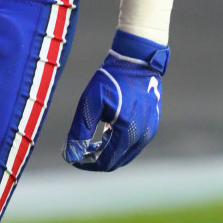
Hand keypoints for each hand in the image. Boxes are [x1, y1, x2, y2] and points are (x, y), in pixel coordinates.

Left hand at [63, 30, 169, 171]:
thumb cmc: (111, 78)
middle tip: (80, 148)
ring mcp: (149, 130)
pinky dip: (119, 142)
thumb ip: (80, 131)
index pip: (106, 163)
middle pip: (116, 161)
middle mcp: (142, 136)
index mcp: (127, 133)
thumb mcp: (90, 102)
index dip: (87, 164)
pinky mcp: (152, 123)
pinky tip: (107, 128)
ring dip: (108, 151)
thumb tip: (70, 156)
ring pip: (125, 153)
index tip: (73, 156)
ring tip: (92, 139)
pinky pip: (134, 142)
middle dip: (97, 158)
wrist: (137, 59)